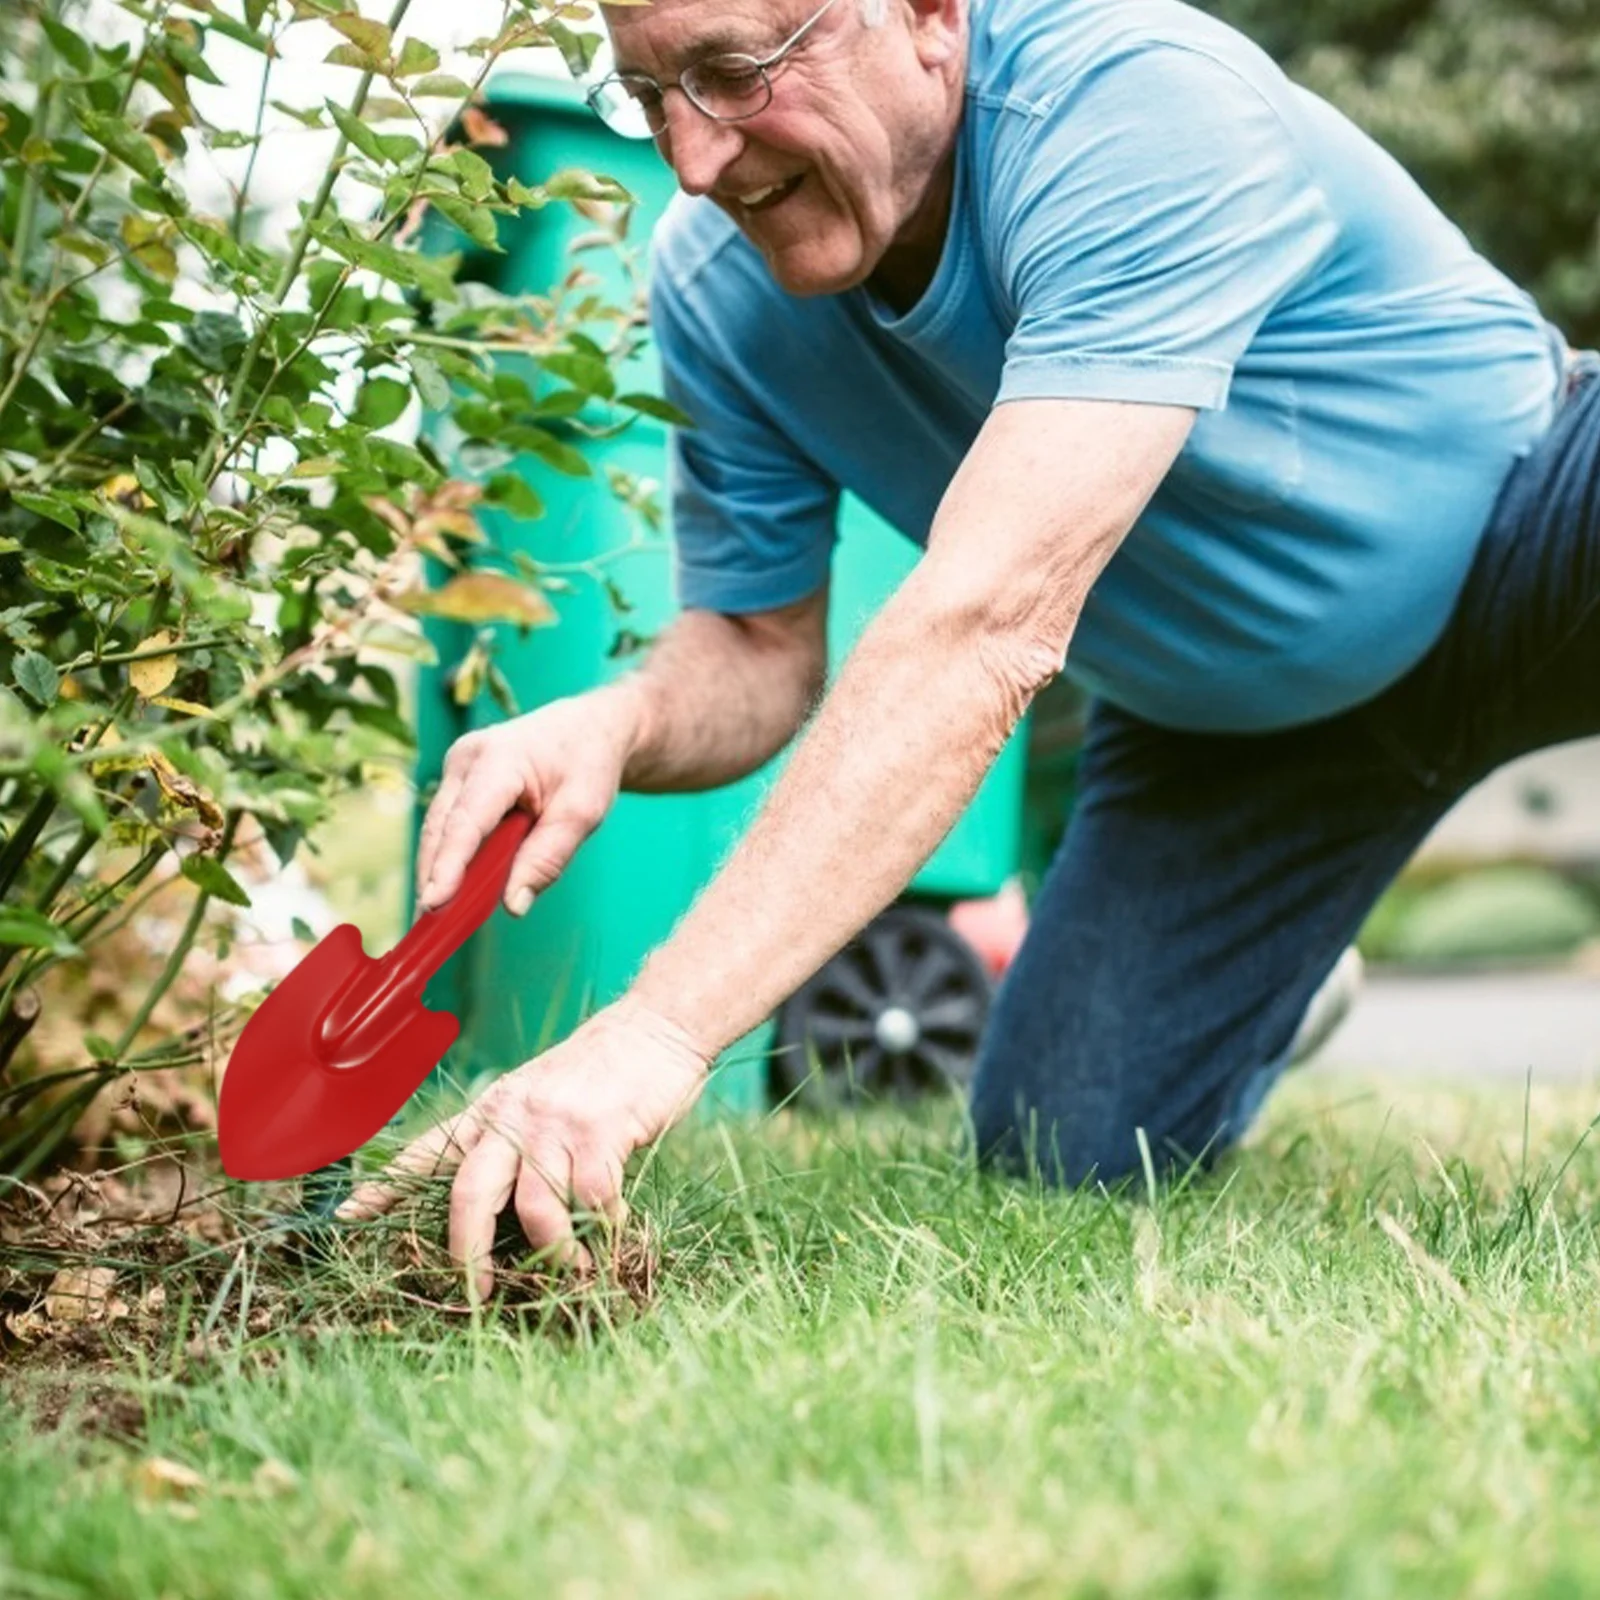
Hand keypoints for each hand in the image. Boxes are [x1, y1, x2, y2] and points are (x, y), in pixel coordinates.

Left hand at [336, 999, 710, 1298]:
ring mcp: (554, 1124)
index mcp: (490, 1110)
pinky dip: (603, 1228)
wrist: (653, 1028)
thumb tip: (500, 1208)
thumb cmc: (598, 1071)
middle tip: (476, 1294)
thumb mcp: (538, 1095)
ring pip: (534, 1209)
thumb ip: (514, 1141)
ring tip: (571, 1272)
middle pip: (468, 1196)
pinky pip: (592, 1200)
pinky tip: (613, 1233)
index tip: (345, 1218)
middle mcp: (512, 1117)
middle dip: (468, 1255)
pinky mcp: (600, 1131)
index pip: (425, 1152)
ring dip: (552, 1253)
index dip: (384, 1188)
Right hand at [416, 682, 643, 917]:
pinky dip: (450, 858)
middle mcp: (467, 758)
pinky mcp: (459, 782)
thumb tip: (513, 905)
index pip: (467, 820)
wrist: (588, 729)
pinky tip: (451, 892)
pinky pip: (448, 826)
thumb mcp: (583, 812)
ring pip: (438, 829)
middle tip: (429, 928)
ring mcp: (457, 767)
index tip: (434, 903)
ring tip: (436, 920)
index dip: (449, 865)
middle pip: (442, 828)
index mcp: (500, 759)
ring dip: (437, 871)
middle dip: (434, 877)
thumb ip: (548, 858)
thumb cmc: (588, 764)